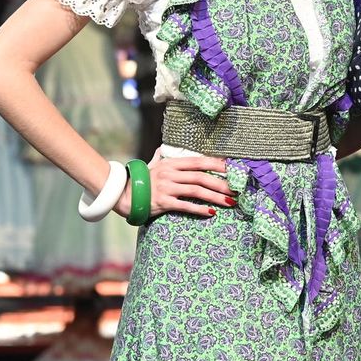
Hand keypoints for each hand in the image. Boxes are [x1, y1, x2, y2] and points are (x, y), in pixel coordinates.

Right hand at [115, 153, 233, 219]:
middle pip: (201, 177)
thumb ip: (160, 157)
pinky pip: (185, 205)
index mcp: (171, 164)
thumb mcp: (152, 166)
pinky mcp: (163, 202)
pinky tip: (211, 212)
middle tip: (236, 190)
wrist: (124, 196)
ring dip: (215, 197)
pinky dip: (199, 209)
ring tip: (229, 202)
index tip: (232, 169)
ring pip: (196, 191)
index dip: (216, 165)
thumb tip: (161, 148)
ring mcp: (166, 188)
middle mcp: (170, 174)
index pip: (198, 162)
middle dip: (221, 184)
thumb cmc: (142, 181)